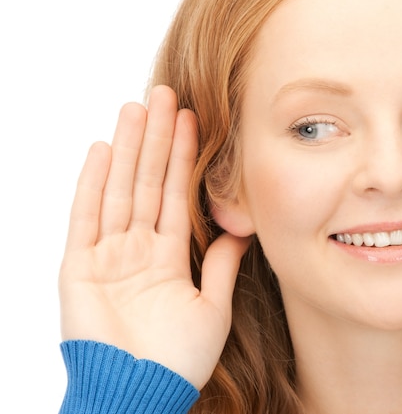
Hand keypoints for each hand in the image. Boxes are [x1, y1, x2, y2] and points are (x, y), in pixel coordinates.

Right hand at [59, 85, 248, 388]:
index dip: (184, 158)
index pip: (177, 195)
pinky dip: (90, 184)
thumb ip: (223, 266)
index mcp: (168, 257)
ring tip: (136, 109)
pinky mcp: (79, 268)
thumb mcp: (213, 307)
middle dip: (156, 140)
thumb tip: (243, 229)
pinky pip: (84, 218)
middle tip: (164, 95)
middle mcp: (137, 249)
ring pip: (119, 190)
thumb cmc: (178, 361)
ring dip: (127, 149)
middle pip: (148, 183)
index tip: (193, 120)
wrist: (143, 394)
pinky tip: (100, 150)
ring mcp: (108, 255)